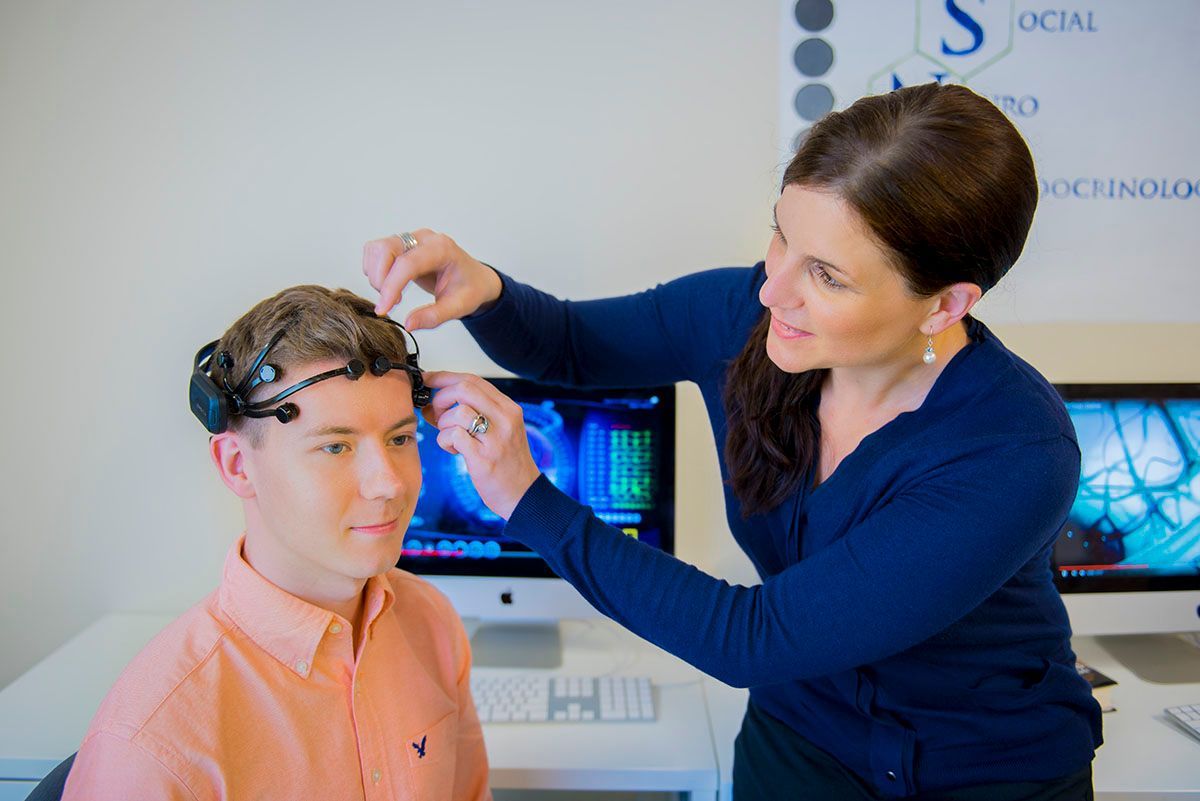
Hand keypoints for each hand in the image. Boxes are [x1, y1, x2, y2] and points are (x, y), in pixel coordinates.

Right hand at [362, 230, 503, 329]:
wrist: (475, 279)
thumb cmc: (470, 289)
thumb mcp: (459, 307)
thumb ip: (434, 317)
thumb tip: (408, 324)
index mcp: (441, 249)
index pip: (407, 263)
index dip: (391, 287)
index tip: (383, 309)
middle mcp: (424, 239)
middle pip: (386, 249)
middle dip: (381, 279)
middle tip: (392, 302)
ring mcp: (411, 239)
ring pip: (377, 249)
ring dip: (376, 275)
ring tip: (393, 294)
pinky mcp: (401, 244)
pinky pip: (375, 251)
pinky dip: (375, 270)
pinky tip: (390, 285)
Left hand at [422, 371, 541, 519]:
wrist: (524, 495)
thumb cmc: (508, 463)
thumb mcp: (500, 431)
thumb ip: (476, 413)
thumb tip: (434, 402)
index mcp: (509, 409)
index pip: (473, 380)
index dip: (445, 377)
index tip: (428, 380)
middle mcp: (505, 419)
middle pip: (464, 389)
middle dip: (441, 398)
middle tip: (436, 414)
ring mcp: (495, 438)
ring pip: (457, 412)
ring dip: (443, 424)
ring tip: (450, 437)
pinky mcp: (483, 458)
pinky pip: (453, 436)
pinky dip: (444, 441)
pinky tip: (453, 450)